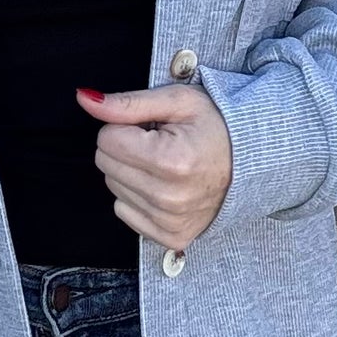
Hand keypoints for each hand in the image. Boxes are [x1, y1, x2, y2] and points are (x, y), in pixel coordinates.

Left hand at [76, 83, 232, 250]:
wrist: (253, 163)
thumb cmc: (216, 127)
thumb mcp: (176, 102)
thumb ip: (126, 103)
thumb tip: (83, 99)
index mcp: (171, 160)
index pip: (106, 139)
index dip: (125, 126)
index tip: (153, 128)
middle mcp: (168, 197)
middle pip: (105, 164)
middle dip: (125, 148)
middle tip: (160, 144)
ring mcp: (170, 221)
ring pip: (113, 188)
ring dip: (132, 172)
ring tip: (166, 164)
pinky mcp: (170, 237)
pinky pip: (125, 212)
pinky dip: (138, 197)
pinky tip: (165, 186)